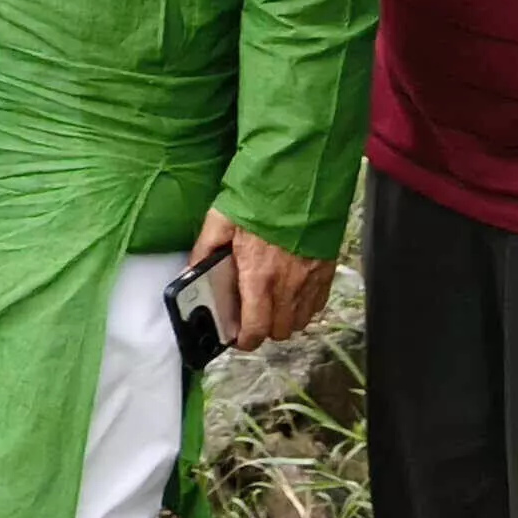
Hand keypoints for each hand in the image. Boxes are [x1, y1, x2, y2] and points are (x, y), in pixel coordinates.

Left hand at [193, 209, 336, 350]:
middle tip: (251, 314)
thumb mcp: (221, 220)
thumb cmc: (260, 197)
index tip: (236, 337)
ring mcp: (310, 279)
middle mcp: (288, 284)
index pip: (255, 329)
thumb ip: (205, 249)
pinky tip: (291, 291)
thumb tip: (191, 272)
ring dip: (284, 319)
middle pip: (279, 331)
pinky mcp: (326, 271)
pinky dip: (304, 306)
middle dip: (263, 329)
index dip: (244, 340)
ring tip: (270, 302)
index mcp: (259, 275)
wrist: (301, 177)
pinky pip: (317, 304)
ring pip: (299, 321)